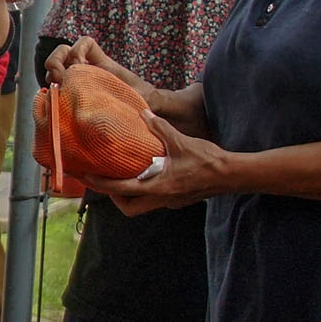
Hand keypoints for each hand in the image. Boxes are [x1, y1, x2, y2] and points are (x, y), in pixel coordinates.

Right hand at [47, 36, 151, 96]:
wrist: (138, 112)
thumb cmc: (138, 99)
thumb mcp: (133, 90)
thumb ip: (124, 88)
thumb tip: (115, 98)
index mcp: (101, 61)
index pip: (85, 42)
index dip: (78, 49)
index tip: (81, 65)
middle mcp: (85, 68)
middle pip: (61, 51)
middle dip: (56, 61)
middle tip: (60, 78)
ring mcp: (76, 81)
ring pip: (53, 69)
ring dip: (52, 77)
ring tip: (58, 92)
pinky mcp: (70, 96)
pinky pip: (53, 89)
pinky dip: (50, 92)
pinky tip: (57, 102)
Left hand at [90, 117, 248, 211]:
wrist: (232, 175)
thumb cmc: (207, 160)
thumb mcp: (181, 141)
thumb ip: (160, 128)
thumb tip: (144, 113)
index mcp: (158, 188)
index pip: (121, 190)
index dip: (102, 185)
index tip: (88, 177)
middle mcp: (162, 200)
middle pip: (129, 209)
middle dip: (115, 197)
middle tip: (108, 180)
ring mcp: (171, 202)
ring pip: (142, 206)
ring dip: (131, 194)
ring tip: (125, 175)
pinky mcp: (179, 200)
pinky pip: (155, 199)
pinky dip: (146, 190)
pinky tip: (148, 173)